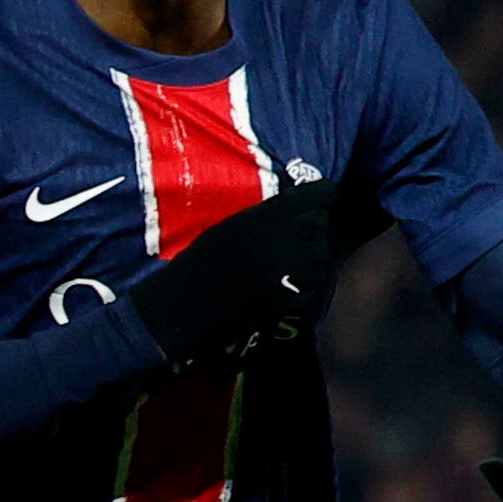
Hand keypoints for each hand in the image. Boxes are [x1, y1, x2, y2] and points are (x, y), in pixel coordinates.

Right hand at [126, 181, 334, 365]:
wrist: (181, 306)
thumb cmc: (198, 263)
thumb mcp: (229, 227)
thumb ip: (266, 216)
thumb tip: (297, 207)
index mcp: (265, 215)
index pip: (318, 195)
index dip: (321, 197)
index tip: (320, 200)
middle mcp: (282, 239)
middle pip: (321, 225)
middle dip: (312, 230)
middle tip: (292, 240)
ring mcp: (288, 271)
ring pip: (320, 258)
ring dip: (310, 260)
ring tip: (286, 266)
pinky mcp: (288, 300)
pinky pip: (311, 287)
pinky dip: (303, 288)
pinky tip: (283, 288)